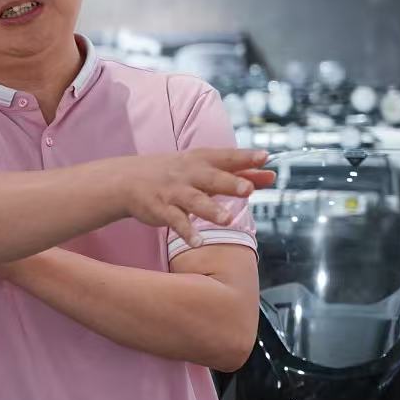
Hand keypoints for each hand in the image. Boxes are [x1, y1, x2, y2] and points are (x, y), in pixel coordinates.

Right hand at [116, 149, 273, 246]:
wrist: (128, 180)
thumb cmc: (175, 173)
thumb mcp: (204, 168)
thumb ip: (239, 173)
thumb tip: (272, 176)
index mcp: (201, 160)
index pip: (226, 157)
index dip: (245, 157)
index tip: (264, 157)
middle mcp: (188, 174)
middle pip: (212, 178)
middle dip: (229, 182)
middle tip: (248, 188)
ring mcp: (174, 192)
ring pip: (194, 200)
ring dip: (210, 210)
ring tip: (226, 219)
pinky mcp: (161, 209)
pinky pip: (175, 221)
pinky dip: (186, 232)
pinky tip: (198, 242)